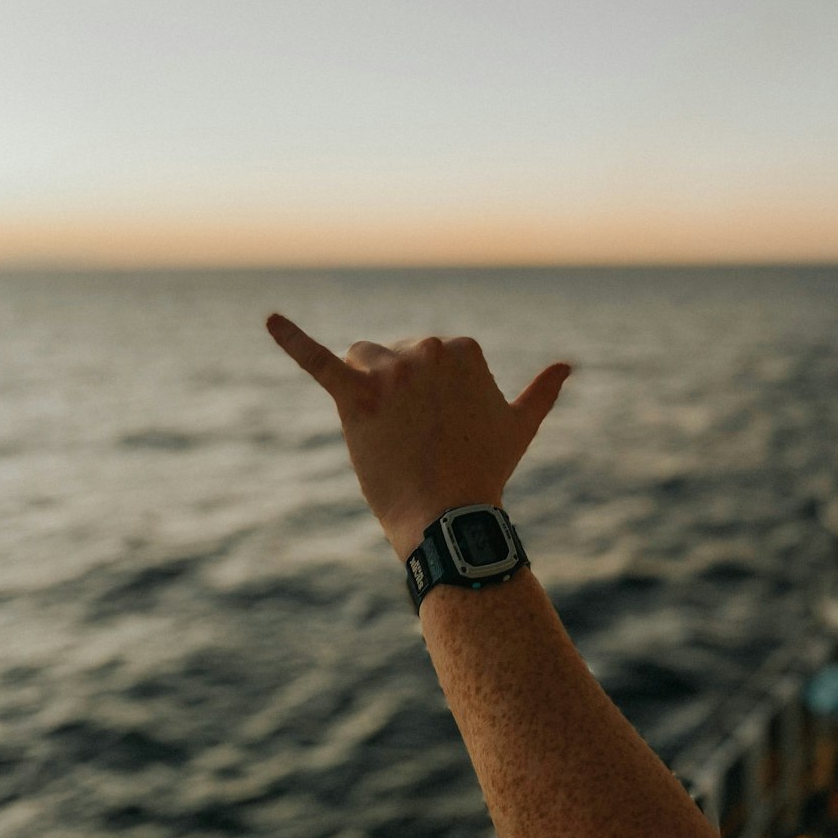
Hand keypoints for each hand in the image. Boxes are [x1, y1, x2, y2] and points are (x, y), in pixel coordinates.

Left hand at [265, 315, 570, 559]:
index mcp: (462, 348)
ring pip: (361, 358)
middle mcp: (427, 349)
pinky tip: (268, 319)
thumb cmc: (485, 471)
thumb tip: (568, 366)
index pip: (430, 357)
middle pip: (395, 356)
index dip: (431, 395)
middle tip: (417, 439)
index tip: (443, 428)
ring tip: (384, 427)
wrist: (449, 517)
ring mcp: (391, 372)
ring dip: (366, 382)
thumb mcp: (519, 426)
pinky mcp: (356, 397)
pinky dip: (291, 339)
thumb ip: (541, 391)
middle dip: (400, 392)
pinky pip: (318, 362)